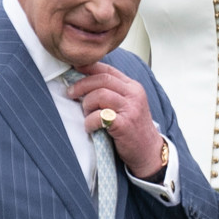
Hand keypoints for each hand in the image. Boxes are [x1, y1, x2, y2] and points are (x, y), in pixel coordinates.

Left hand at [68, 63, 165, 179]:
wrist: (148, 150)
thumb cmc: (132, 128)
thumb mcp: (126, 104)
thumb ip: (111, 92)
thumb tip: (83, 82)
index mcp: (132, 87)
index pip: (108, 70)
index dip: (89, 67)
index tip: (74, 68)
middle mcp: (133, 95)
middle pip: (103, 80)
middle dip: (82, 85)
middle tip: (70, 93)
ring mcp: (130, 109)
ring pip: (100, 95)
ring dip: (86, 105)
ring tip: (86, 114)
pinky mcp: (125, 124)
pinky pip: (99, 117)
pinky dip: (89, 122)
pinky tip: (90, 128)